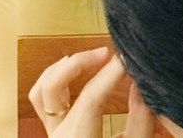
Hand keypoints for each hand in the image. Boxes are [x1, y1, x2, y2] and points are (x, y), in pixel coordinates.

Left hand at [29, 47, 155, 137]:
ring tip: (91, 59)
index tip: (128, 58)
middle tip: (107, 53)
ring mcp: (52, 135)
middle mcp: (58, 137)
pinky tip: (80, 74)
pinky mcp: (55, 134)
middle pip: (53, 88)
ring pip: (41, 91)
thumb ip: (141, 120)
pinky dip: (58, 80)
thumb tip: (141, 84)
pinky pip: (44, 100)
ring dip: (63, 68)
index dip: (110, 74)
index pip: (90, 99)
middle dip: (79, 63)